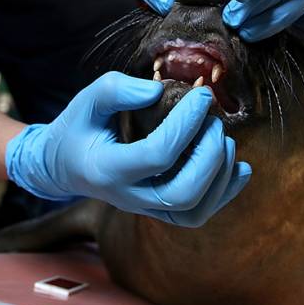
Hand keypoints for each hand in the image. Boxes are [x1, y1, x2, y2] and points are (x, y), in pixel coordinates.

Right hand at [5, 72, 251, 226]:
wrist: (64, 165)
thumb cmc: (79, 127)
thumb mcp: (88, 100)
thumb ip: (118, 89)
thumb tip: (158, 91)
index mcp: (107, 169)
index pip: (157, 154)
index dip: (186, 124)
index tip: (202, 96)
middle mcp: (128, 197)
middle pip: (182, 193)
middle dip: (209, 156)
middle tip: (215, 122)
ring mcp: (145, 208)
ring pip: (194, 211)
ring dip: (219, 175)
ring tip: (222, 140)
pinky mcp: (159, 212)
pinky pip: (198, 215)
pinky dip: (225, 193)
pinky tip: (238, 167)